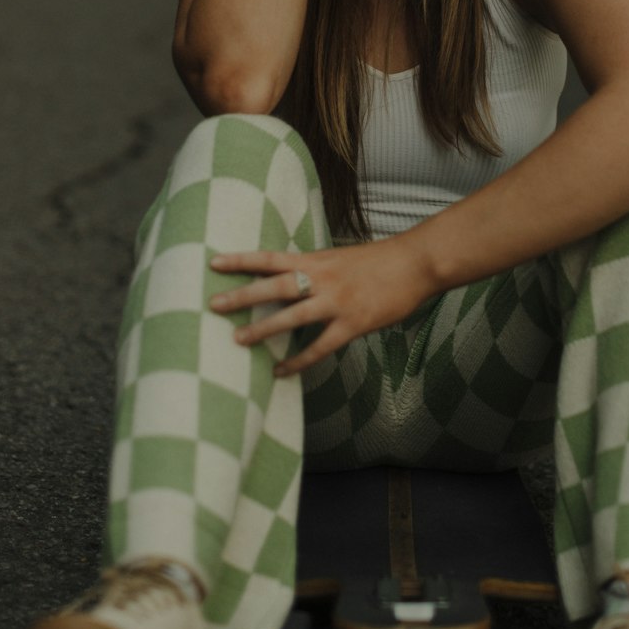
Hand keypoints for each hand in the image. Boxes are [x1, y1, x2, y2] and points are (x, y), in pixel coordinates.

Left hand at [208, 236, 433, 375]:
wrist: (415, 263)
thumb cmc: (379, 260)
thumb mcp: (341, 258)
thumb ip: (316, 270)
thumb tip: (293, 280)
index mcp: (317, 260)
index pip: (271, 258)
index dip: (242, 259)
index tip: (214, 262)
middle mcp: (322, 278)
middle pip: (274, 286)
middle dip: (242, 296)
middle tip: (213, 305)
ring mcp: (337, 301)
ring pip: (292, 316)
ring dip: (263, 328)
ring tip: (237, 340)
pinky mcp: (353, 323)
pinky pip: (320, 346)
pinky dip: (299, 360)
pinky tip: (281, 371)